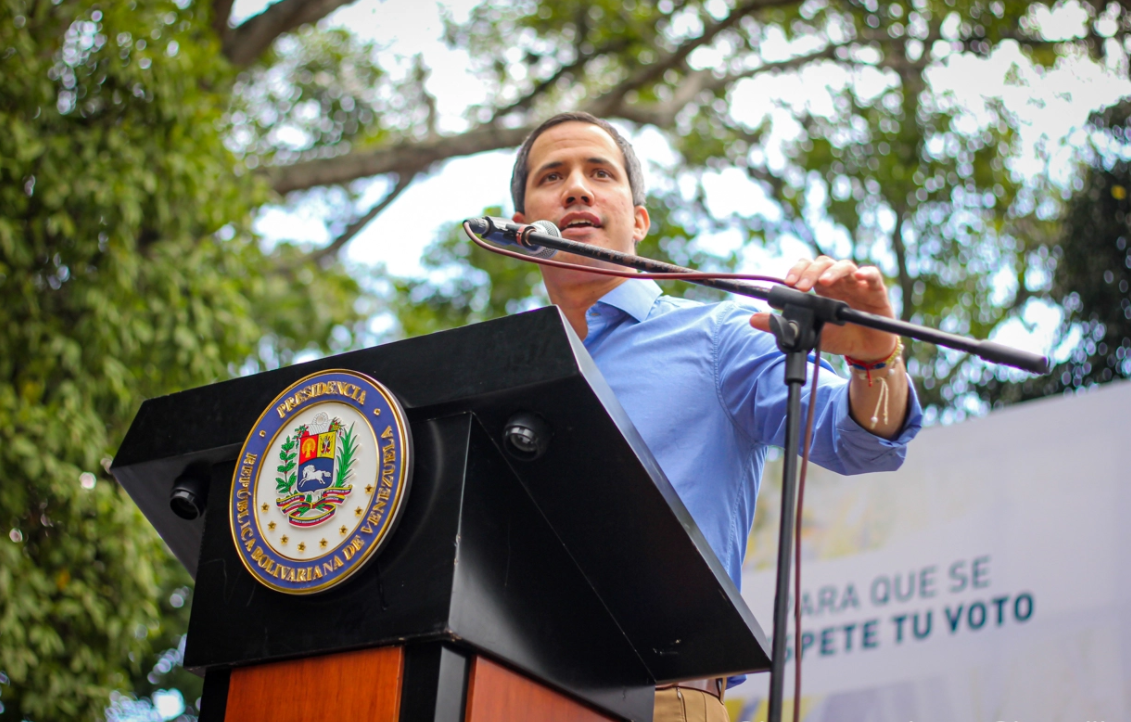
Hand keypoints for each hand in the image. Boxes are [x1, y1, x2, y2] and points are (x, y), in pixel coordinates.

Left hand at [749, 256, 898, 360]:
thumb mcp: (810, 332)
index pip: (807, 268)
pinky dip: (867, 272)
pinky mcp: (876, 291)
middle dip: (810, 271)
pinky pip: (873, 275)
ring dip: (833, 271)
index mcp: (820, 287)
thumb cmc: (839, 337)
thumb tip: (752, 319)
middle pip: (823, 263)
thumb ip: (783, 325)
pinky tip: (860, 275)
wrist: (866, 351)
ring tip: (824, 282)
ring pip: (845, 266)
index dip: (797, 270)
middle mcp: (838, 281)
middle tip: (802, 286)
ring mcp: (857, 284)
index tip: (788, 282)